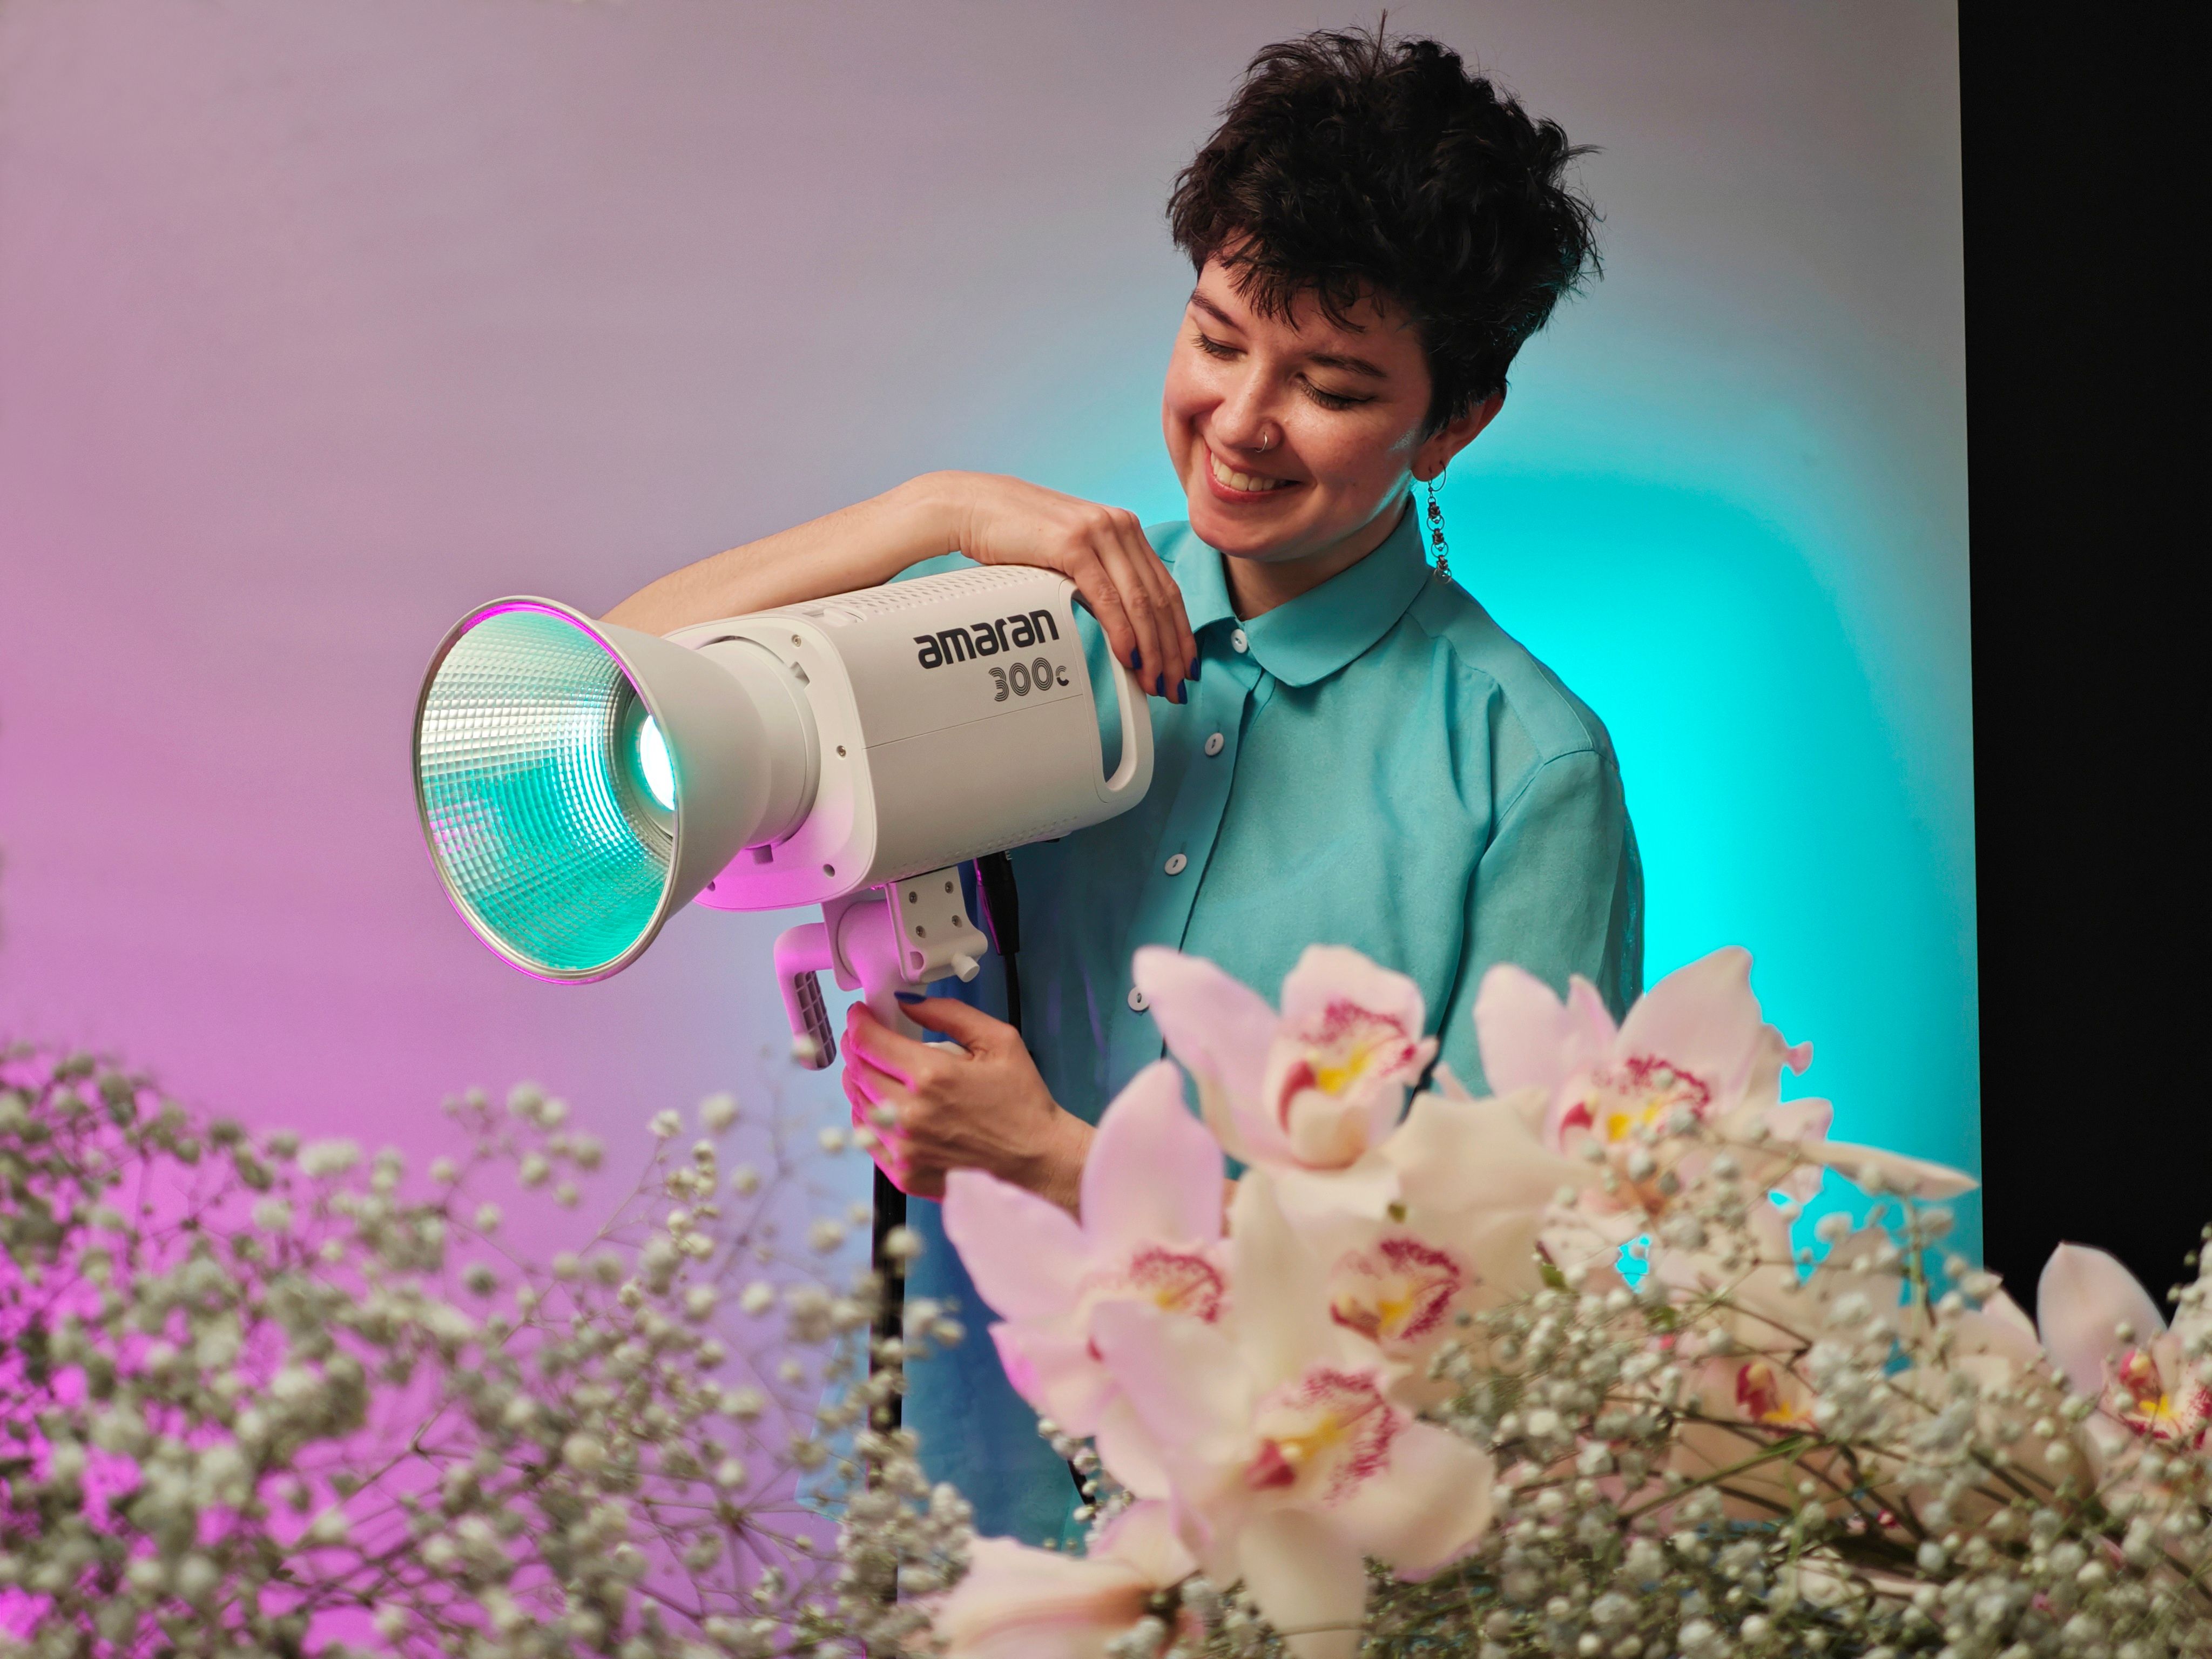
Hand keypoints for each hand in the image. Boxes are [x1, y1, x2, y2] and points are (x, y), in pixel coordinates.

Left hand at [839, 995, 1094, 1211]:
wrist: (1038, 1161)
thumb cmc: (1023, 1102)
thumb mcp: (999, 1041)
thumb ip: (950, 1014)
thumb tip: (906, 1002)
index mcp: (932, 1076)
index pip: (869, 1041)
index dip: (859, 1021)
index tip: (861, 1014)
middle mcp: (909, 1113)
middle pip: (857, 1071)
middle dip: (857, 1047)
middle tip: (868, 1037)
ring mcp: (903, 1148)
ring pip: (858, 1104)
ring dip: (859, 1081)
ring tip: (875, 1069)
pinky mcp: (903, 1174)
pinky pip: (867, 1138)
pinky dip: (868, 1115)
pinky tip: (883, 1104)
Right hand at [922, 471, 1197, 700]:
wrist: (977, 506)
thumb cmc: (1018, 535)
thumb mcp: (1073, 555)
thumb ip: (1101, 578)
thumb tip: (1124, 625)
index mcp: (1125, 529)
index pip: (1167, 589)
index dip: (1181, 633)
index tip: (1185, 665)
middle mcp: (1120, 527)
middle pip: (1161, 600)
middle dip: (1171, 650)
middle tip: (1174, 686)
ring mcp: (1099, 532)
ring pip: (1140, 602)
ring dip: (1152, 649)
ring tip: (1154, 682)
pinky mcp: (1073, 544)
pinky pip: (1107, 597)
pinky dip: (1122, 631)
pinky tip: (1128, 656)